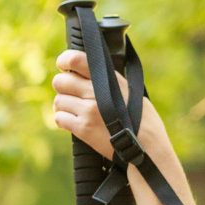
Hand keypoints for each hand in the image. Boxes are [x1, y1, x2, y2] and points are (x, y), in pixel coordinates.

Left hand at [51, 49, 170, 163]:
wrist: (146, 144)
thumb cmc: (141, 117)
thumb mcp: (128, 90)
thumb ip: (107, 80)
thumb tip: (84, 71)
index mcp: (109, 78)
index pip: (75, 59)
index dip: (64, 61)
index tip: (64, 66)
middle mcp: (96, 92)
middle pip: (60, 81)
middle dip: (63, 87)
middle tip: (71, 94)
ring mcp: (88, 110)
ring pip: (58, 101)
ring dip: (63, 106)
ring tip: (75, 110)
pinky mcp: (82, 128)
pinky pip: (59, 118)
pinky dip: (63, 120)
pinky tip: (74, 122)